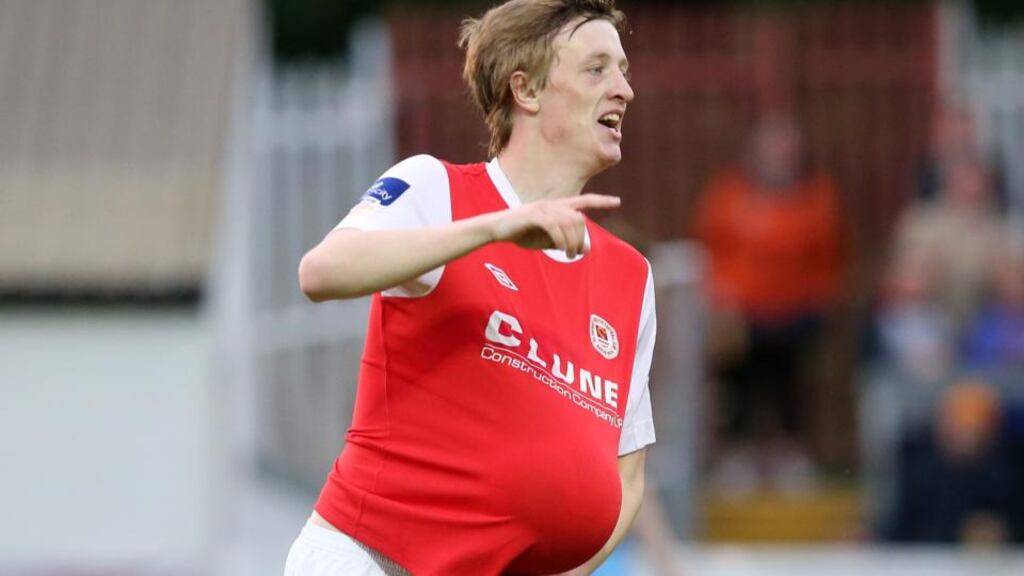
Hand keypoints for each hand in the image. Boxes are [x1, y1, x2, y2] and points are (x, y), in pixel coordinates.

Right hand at [489, 194, 620, 257]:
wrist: (497, 228)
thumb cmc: (522, 233)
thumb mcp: (547, 240)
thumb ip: (566, 242)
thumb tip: (586, 249)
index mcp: (557, 206)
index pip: (584, 201)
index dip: (601, 201)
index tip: (617, 202)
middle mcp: (553, 204)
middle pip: (579, 219)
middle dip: (582, 238)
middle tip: (577, 255)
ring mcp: (543, 208)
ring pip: (569, 223)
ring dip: (572, 242)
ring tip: (568, 255)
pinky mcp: (533, 215)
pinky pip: (554, 226)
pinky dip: (560, 239)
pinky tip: (560, 249)